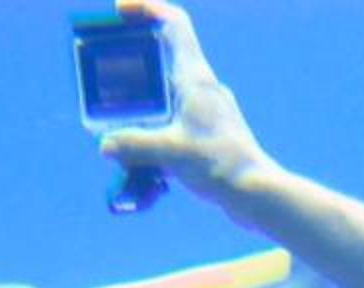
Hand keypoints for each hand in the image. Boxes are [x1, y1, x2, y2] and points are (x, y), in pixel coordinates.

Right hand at [103, 1, 270, 208]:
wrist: (257, 194)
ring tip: (122, 128)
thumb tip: (106, 145)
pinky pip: (177, 123)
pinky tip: (145, 160)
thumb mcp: (171, 152)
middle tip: (108, 83)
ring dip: (143, 109)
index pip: (174, 24)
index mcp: (195, 77)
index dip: (148, 9)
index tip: (122, 12)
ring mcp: (208, 110)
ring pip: (167, 96)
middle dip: (132, 70)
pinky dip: (158, 133)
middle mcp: (202, 87)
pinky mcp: (211, 133)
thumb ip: (134, 145)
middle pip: (162, 61)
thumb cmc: (221, 166)